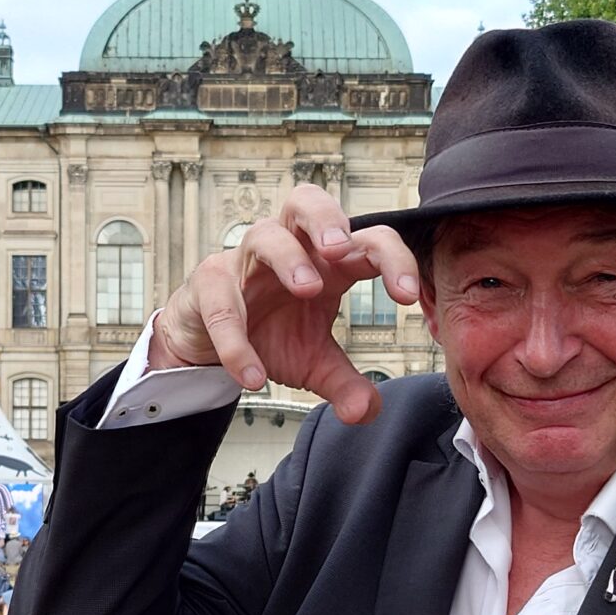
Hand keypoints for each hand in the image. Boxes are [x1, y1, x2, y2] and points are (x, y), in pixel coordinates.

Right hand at [149, 183, 418, 424]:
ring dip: (289, 258)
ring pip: (264, 234)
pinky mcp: (209, 284)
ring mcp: (245, 262)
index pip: (365, 241)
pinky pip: (222, 302)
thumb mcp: (311, 363)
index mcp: (325, 262)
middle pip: (307, 202)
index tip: (407, 296)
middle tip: (342, 249)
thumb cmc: (268, 333)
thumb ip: (343, 383)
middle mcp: (288, 249)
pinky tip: (253, 376)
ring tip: (309, 289)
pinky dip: (236, 340)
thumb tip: (368, 412)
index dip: (391, 259)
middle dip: (328, 219)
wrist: (208, 342)